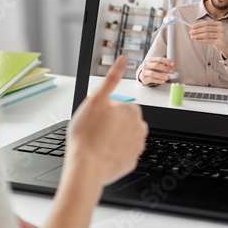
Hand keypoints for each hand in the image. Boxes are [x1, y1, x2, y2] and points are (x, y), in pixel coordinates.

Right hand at [67, 56, 147, 185]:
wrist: (86, 167)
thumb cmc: (87, 135)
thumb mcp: (95, 100)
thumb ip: (111, 79)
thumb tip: (123, 60)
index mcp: (132, 111)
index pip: (118, 106)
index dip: (103, 110)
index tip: (94, 118)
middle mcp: (140, 128)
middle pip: (122, 121)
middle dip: (110, 124)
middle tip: (94, 130)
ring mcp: (137, 147)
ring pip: (123, 137)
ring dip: (113, 138)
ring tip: (97, 143)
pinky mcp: (132, 162)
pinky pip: (122, 153)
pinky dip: (114, 153)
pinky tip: (102, 154)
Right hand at [140, 56, 174, 84]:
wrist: (143, 75)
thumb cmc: (152, 69)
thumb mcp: (157, 66)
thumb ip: (163, 66)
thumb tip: (171, 68)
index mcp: (151, 60)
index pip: (160, 59)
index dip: (167, 61)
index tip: (173, 64)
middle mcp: (147, 65)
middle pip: (156, 65)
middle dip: (165, 68)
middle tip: (172, 72)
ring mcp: (145, 72)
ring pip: (153, 73)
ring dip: (161, 75)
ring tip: (168, 77)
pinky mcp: (144, 78)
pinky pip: (152, 79)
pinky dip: (158, 81)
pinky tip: (163, 81)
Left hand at [190, 21, 227, 58]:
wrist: (226, 45)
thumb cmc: (218, 36)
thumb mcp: (214, 31)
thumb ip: (206, 28)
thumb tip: (193, 28)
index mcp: (219, 24)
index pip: (207, 23)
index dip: (199, 24)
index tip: (192, 26)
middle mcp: (220, 28)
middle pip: (206, 28)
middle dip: (197, 30)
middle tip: (191, 32)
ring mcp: (220, 35)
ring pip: (206, 34)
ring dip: (198, 35)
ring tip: (192, 36)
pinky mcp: (219, 41)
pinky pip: (208, 40)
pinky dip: (201, 40)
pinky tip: (196, 40)